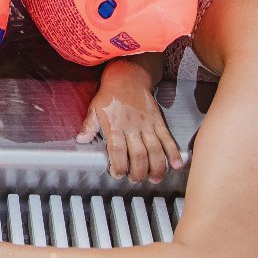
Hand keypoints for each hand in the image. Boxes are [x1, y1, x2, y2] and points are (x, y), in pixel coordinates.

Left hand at [77, 63, 183, 181]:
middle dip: (138, 171)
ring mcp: (147, 124)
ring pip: (155, 149)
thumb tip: (80, 140)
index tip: (117, 174)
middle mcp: (132, 126)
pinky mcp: (158, 121)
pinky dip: (173, 152)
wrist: (129, 77)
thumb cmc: (110, 95)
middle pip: (138, 154)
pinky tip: (177, 165)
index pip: (117, 150)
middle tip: (136, 180)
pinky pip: (167, 139)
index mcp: (115, 125)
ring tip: (154, 179)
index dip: (118, 165)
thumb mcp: (95, 108)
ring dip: (156, 167)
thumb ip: (89, 126)